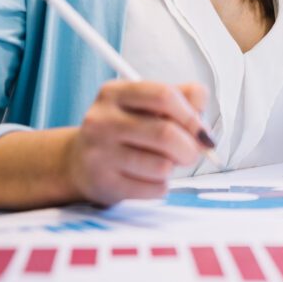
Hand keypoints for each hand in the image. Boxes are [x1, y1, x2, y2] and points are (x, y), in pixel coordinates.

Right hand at [64, 80, 211, 205]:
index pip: (164, 95)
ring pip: (162, 165)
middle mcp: (102, 120)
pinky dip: (161, 186)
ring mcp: (99, 153)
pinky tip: (148, 178)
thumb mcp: (147, 105)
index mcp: (115, 93)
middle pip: (166, 133)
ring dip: (173, 167)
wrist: (79, 162)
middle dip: (190, 147)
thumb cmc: (125, 130)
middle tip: (191, 153)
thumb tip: (203, 117)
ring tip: (163, 163)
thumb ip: (182, 98)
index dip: (191, 115)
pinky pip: (154, 189)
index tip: (202, 131)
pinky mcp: (104, 183)